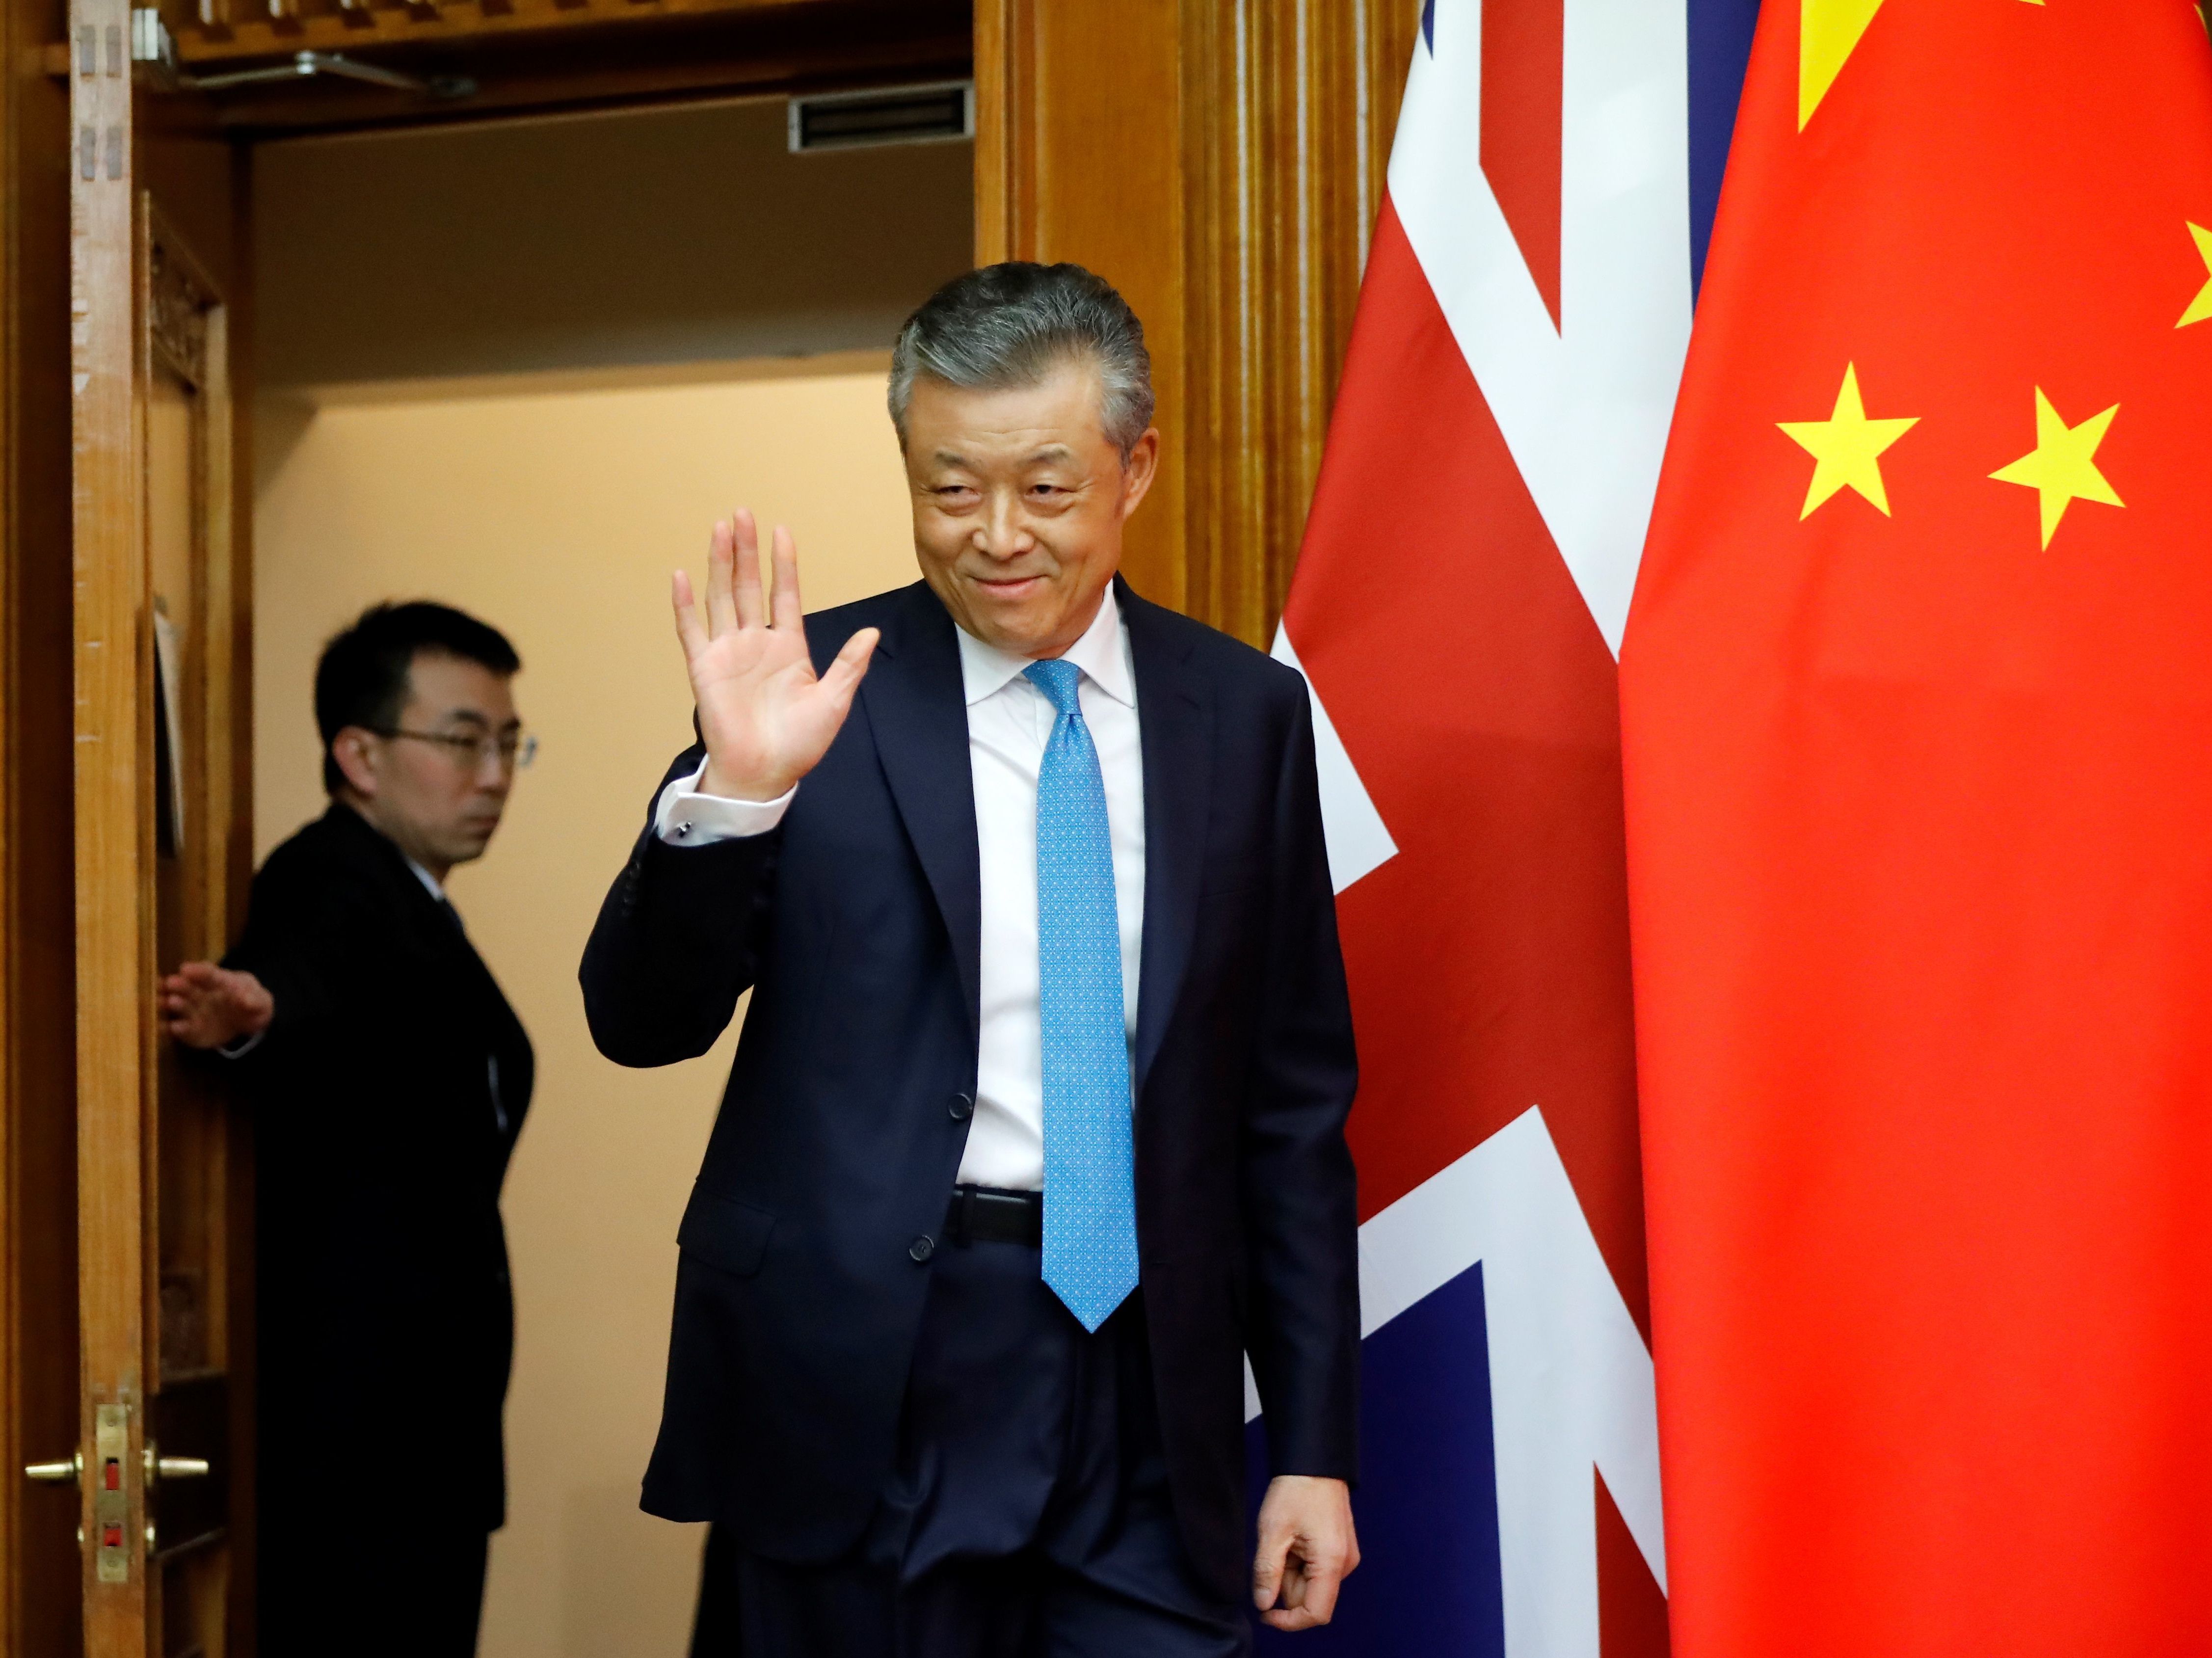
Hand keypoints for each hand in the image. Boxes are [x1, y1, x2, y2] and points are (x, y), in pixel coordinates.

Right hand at [160, 962, 273, 1049]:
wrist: (247, 1023)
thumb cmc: (251, 1003)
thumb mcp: (260, 1001)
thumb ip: (254, 1000)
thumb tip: (247, 999)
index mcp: (220, 981)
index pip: (209, 974)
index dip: (198, 971)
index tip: (186, 969)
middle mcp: (202, 993)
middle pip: (189, 987)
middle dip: (180, 985)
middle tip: (171, 982)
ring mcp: (194, 1011)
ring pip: (181, 1005)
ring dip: (174, 1004)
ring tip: (169, 1002)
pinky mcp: (191, 1030)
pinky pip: (182, 1029)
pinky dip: (176, 1029)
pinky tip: (170, 1028)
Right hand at [673, 510, 878, 802]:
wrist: (766, 774)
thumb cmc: (800, 743)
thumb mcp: (833, 702)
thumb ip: (849, 665)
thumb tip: (872, 633)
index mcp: (788, 647)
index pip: (783, 594)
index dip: (782, 564)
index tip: (781, 531)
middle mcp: (755, 643)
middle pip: (747, 585)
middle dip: (745, 551)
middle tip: (743, 514)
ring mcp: (728, 653)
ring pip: (721, 597)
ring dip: (719, 564)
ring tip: (720, 529)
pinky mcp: (705, 669)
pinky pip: (691, 630)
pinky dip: (685, 604)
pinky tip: (682, 575)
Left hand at [1252, 1474, 1358, 1630]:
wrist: (1315, 1461)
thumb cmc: (1296, 1490)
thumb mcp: (1273, 1531)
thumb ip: (1267, 1572)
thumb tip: (1263, 1604)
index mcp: (1332, 1562)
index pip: (1315, 1614)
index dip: (1288, 1621)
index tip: (1264, 1612)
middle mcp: (1344, 1565)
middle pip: (1310, 1598)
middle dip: (1285, 1584)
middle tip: (1274, 1551)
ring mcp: (1343, 1557)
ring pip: (1310, 1584)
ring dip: (1291, 1571)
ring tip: (1284, 1539)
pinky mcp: (1338, 1550)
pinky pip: (1315, 1570)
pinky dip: (1298, 1562)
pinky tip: (1293, 1538)